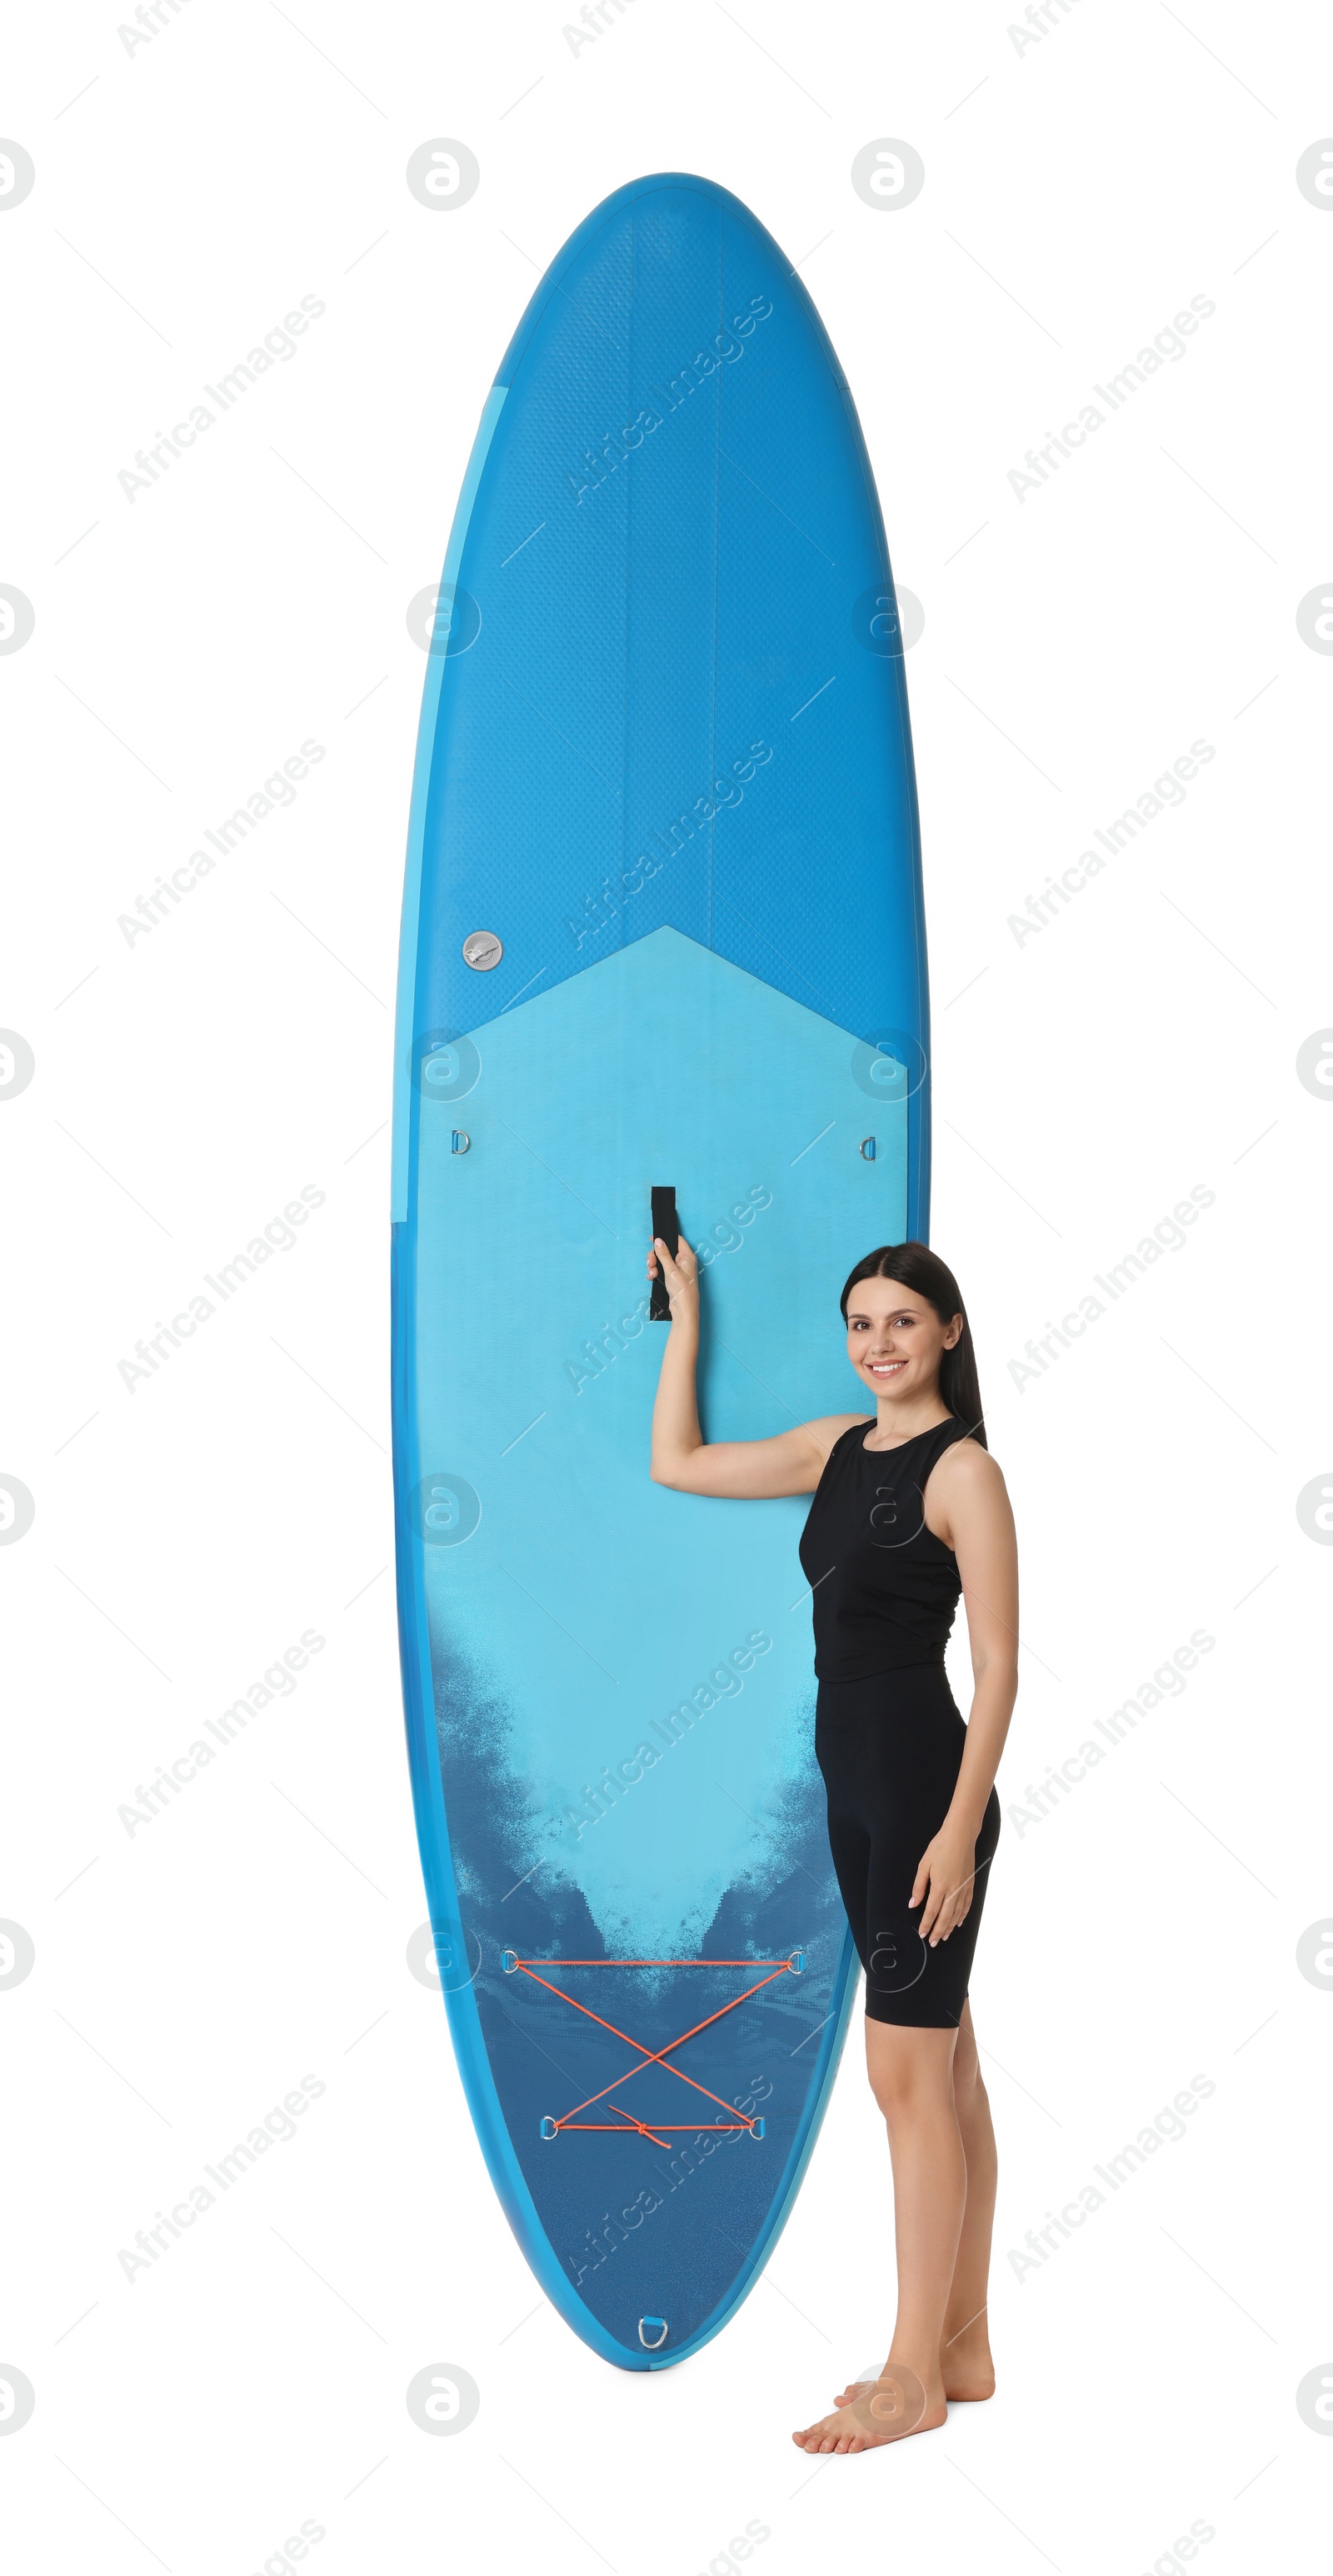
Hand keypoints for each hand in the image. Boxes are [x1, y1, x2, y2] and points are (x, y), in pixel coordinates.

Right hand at [647, 1232, 698, 1323]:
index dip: (665, 1238)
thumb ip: (664, 1254)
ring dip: (654, 1265)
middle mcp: (683, 1261)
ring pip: (661, 1260)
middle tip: (650, 1263)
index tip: (652, 1239)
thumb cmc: (682, 1290)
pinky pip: (661, 1269)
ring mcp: (678, 1269)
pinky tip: (652, 1277)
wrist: (683, 1309)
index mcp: (687, 1256)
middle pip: (666, 1250)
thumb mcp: (671, 1270)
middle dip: (655, 1256)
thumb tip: (658, 1241)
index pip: (676, 1240)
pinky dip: (655, 1272)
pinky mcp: (672, 1277)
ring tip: (652, 1273)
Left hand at [911, 1823, 979, 1946]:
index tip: (922, 1933)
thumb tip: (913, 1903)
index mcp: (940, 1885)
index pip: (932, 1911)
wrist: (960, 1835)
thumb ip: (919, 1886)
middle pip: (945, 1917)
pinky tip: (958, 1922)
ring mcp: (964, 1888)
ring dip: (950, 1927)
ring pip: (957, 1914)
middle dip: (938, 1931)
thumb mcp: (924, 1864)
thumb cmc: (941, 1846)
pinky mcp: (970, 1884)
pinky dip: (962, 1916)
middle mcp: (954, 1890)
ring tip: (944, 1936)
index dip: (926, 1924)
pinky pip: (967, 1905)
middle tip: (933, 1942)